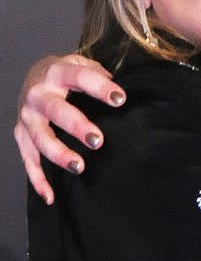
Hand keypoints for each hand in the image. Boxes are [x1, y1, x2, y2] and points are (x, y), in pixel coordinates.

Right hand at [14, 53, 125, 203]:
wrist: (33, 77)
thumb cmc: (63, 74)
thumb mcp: (78, 64)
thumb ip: (96, 72)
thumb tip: (116, 88)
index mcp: (55, 73)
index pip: (79, 77)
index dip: (99, 87)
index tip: (120, 99)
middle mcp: (38, 95)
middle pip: (55, 111)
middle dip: (75, 126)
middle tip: (97, 140)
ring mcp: (27, 117)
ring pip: (40, 138)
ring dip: (58, 153)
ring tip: (79, 166)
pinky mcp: (21, 135)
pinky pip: (28, 160)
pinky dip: (38, 179)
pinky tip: (50, 197)